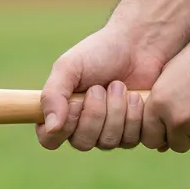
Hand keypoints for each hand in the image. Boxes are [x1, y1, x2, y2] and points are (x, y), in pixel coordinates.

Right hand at [37, 24, 167, 151]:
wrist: (140, 45)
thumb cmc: (99, 53)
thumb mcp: (68, 67)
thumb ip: (52, 96)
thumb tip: (51, 128)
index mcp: (60, 112)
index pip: (49, 140)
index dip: (62, 127)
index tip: (74, 103)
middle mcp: (82, 127)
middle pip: (82, 143)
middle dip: (94, 113)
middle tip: (100, 88)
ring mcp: (108, 133)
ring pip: (107, 142)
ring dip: (115, 111)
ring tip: (119, 86)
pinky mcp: (133, 132)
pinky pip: (130, 140)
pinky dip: (133, 115)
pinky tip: (135, 96)